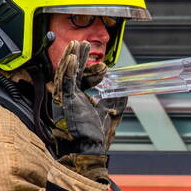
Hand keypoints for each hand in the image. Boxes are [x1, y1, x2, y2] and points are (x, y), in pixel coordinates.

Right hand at [53, 41, 126, 156]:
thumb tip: (125, 92)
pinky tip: (71, 58)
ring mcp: (67, 99)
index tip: (103, 65)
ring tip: (75, 45)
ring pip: (66, 74)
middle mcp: (71, 97)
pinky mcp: (66, 102)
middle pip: (72, 72)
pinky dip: (68, 70)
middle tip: (82, 43)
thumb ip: (117, 101)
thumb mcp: (111, 112)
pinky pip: (65, 82)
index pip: (82, 78)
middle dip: (77, 57)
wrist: (92, 147)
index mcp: (79, 99)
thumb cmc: (98, 135)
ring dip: (71, 58)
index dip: (91, 70)